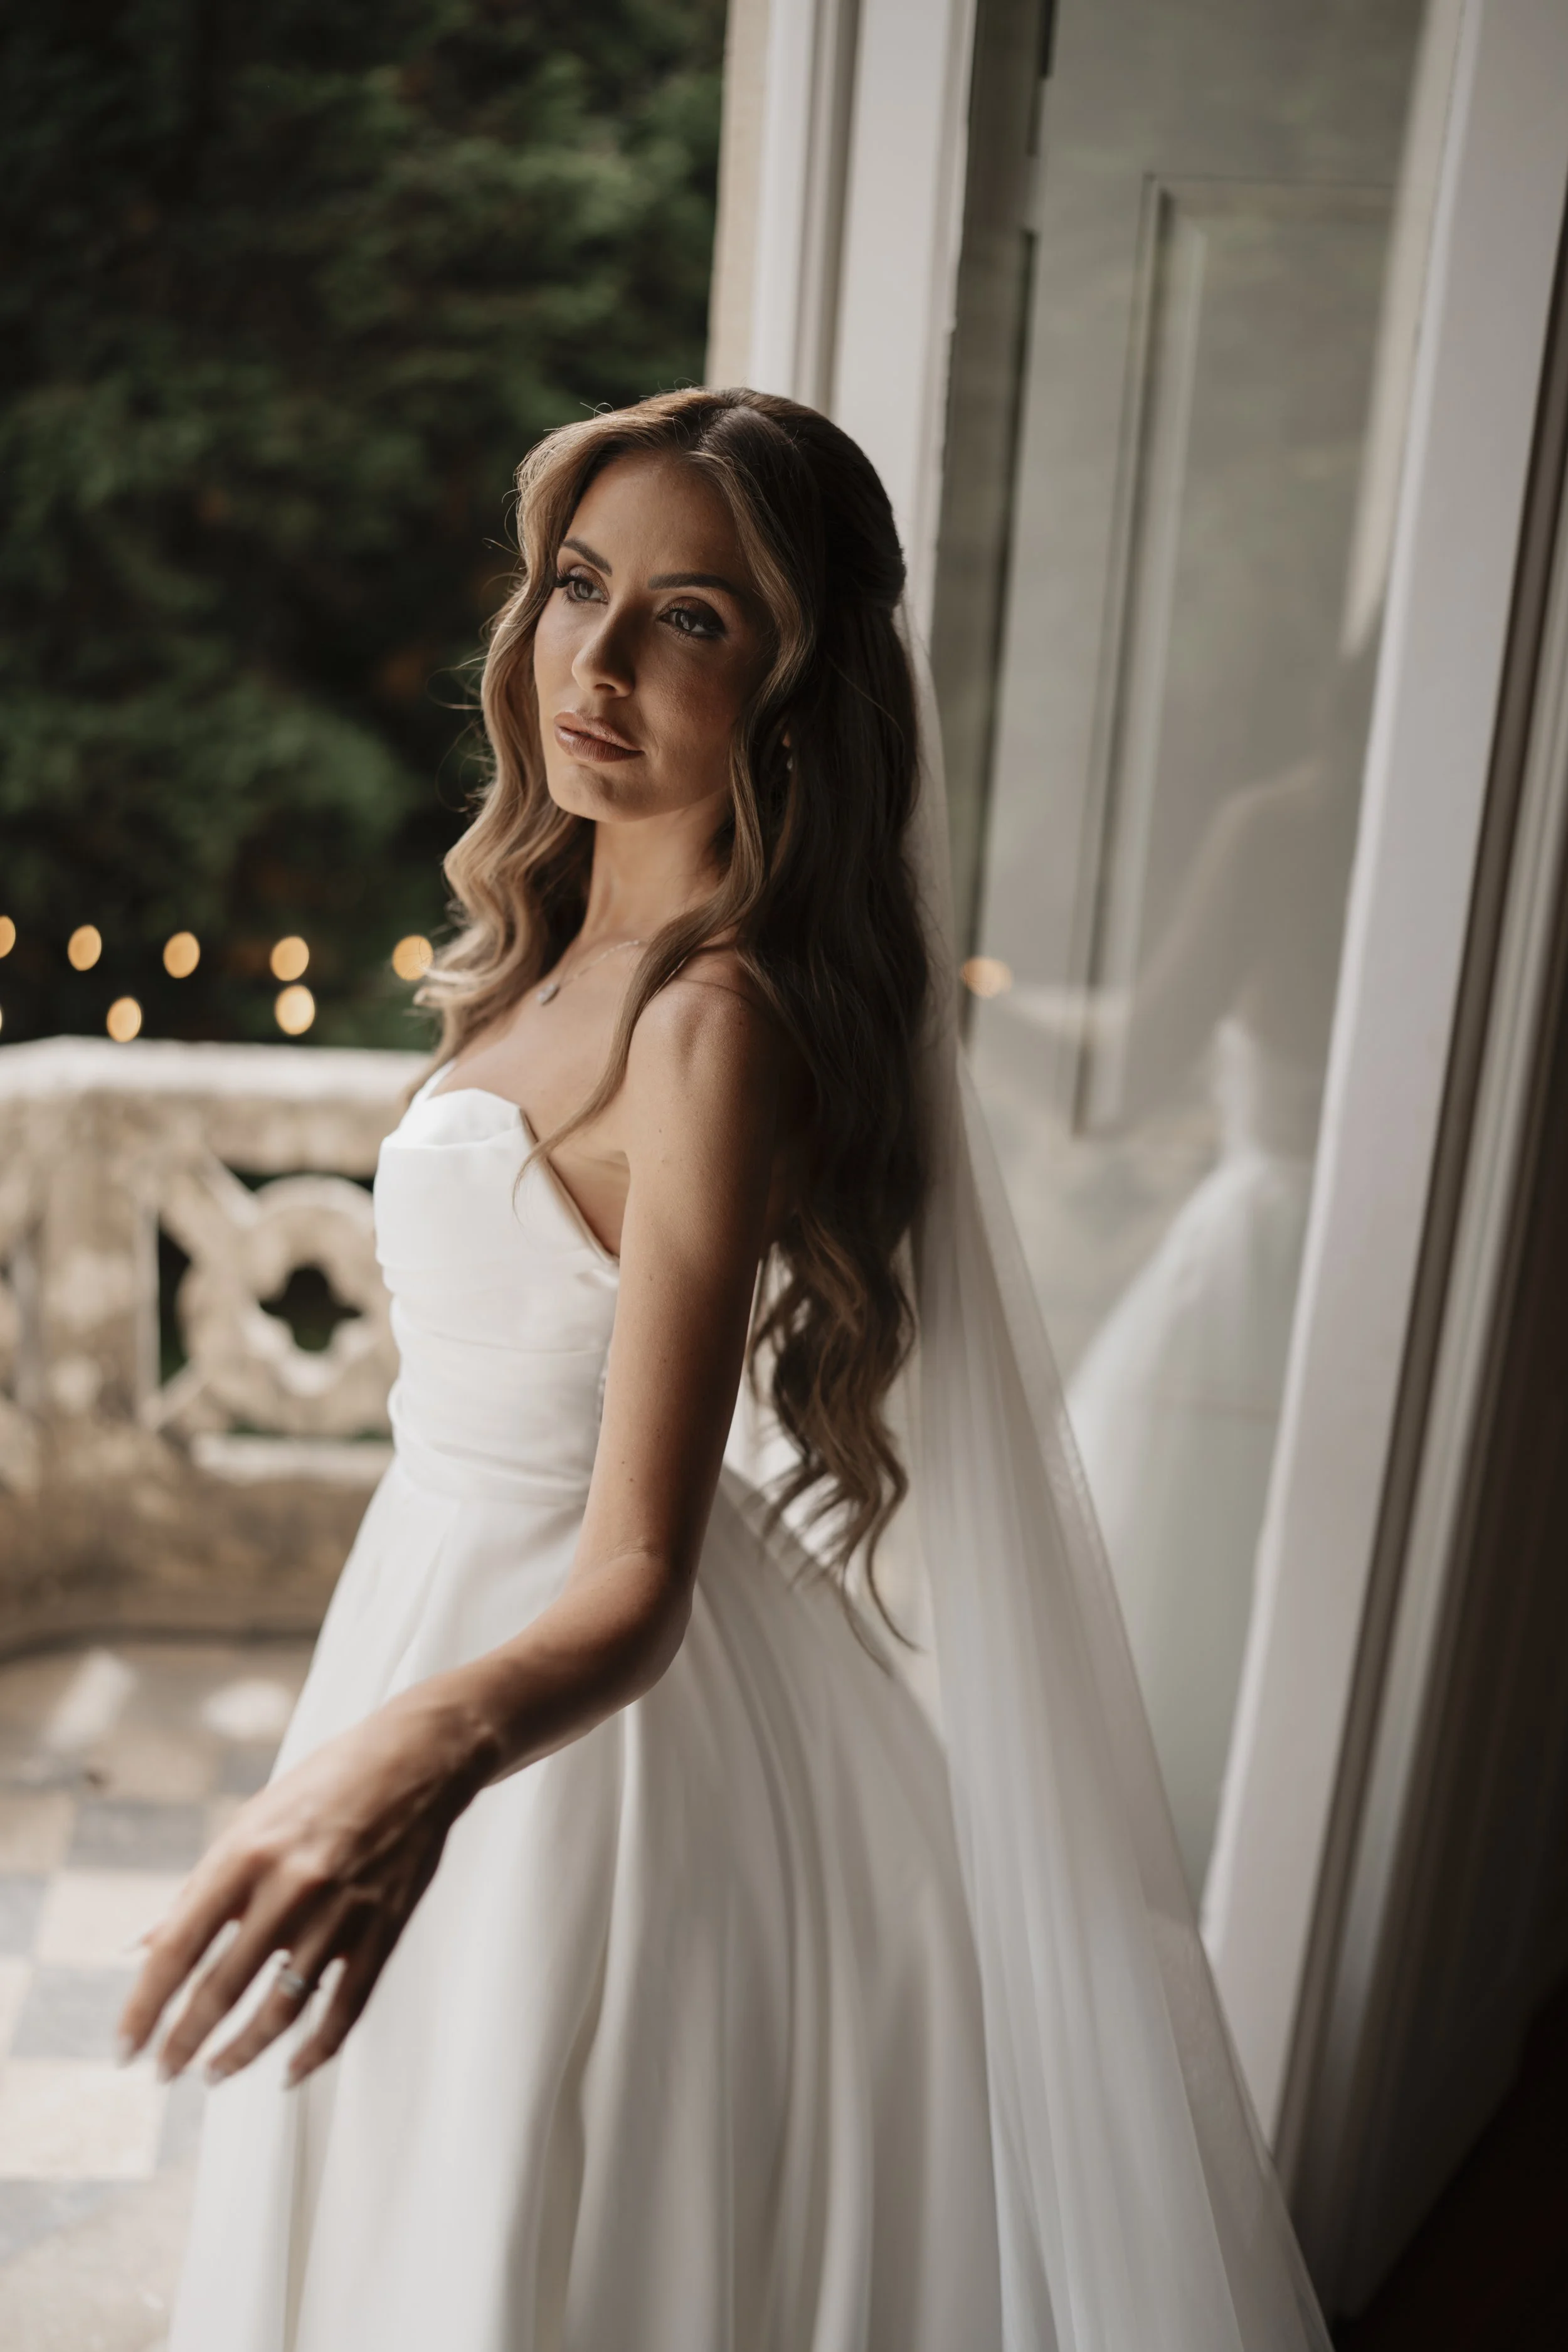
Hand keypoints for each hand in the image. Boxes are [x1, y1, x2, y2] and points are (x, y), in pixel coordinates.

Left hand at [117, 1677, 495, 2088]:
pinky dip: (315, 2051)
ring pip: (281, 2010)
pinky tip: (290, 2071)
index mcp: (248, 1853)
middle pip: (222, 1989)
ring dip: (240, 2055)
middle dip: (184, 2043)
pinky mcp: (382, 1930)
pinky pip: (344, 2008)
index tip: (126, 2045)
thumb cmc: (326, 1785)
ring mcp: (342, 1912)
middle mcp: (292, 1886)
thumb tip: (145, 1946)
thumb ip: (200, 1887)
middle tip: (164, 2073)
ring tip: (215, 2073)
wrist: (417, 1759)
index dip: (145, 2006)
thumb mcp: (250, 1822)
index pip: (178, 1947)